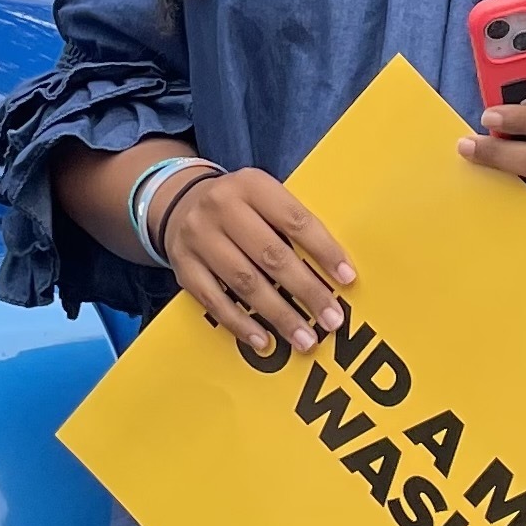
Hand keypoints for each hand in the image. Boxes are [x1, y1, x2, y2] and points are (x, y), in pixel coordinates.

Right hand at [153, 165, 353, 355]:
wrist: (178, 201)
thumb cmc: (240, 206)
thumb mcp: (264, 196)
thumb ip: (292, 222)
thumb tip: (335, 269)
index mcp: (252, 185)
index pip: (295, 220)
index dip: (323, 251)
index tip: (347, 279)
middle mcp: (222, 207)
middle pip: (271, 255)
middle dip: (306, 291)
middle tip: (332, 319)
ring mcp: (198, 237)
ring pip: (244, 282)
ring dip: (279, 315)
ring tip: (305, 338)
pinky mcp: (184, 266)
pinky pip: (214, 300)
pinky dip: (241, 323)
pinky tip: (264, 340)